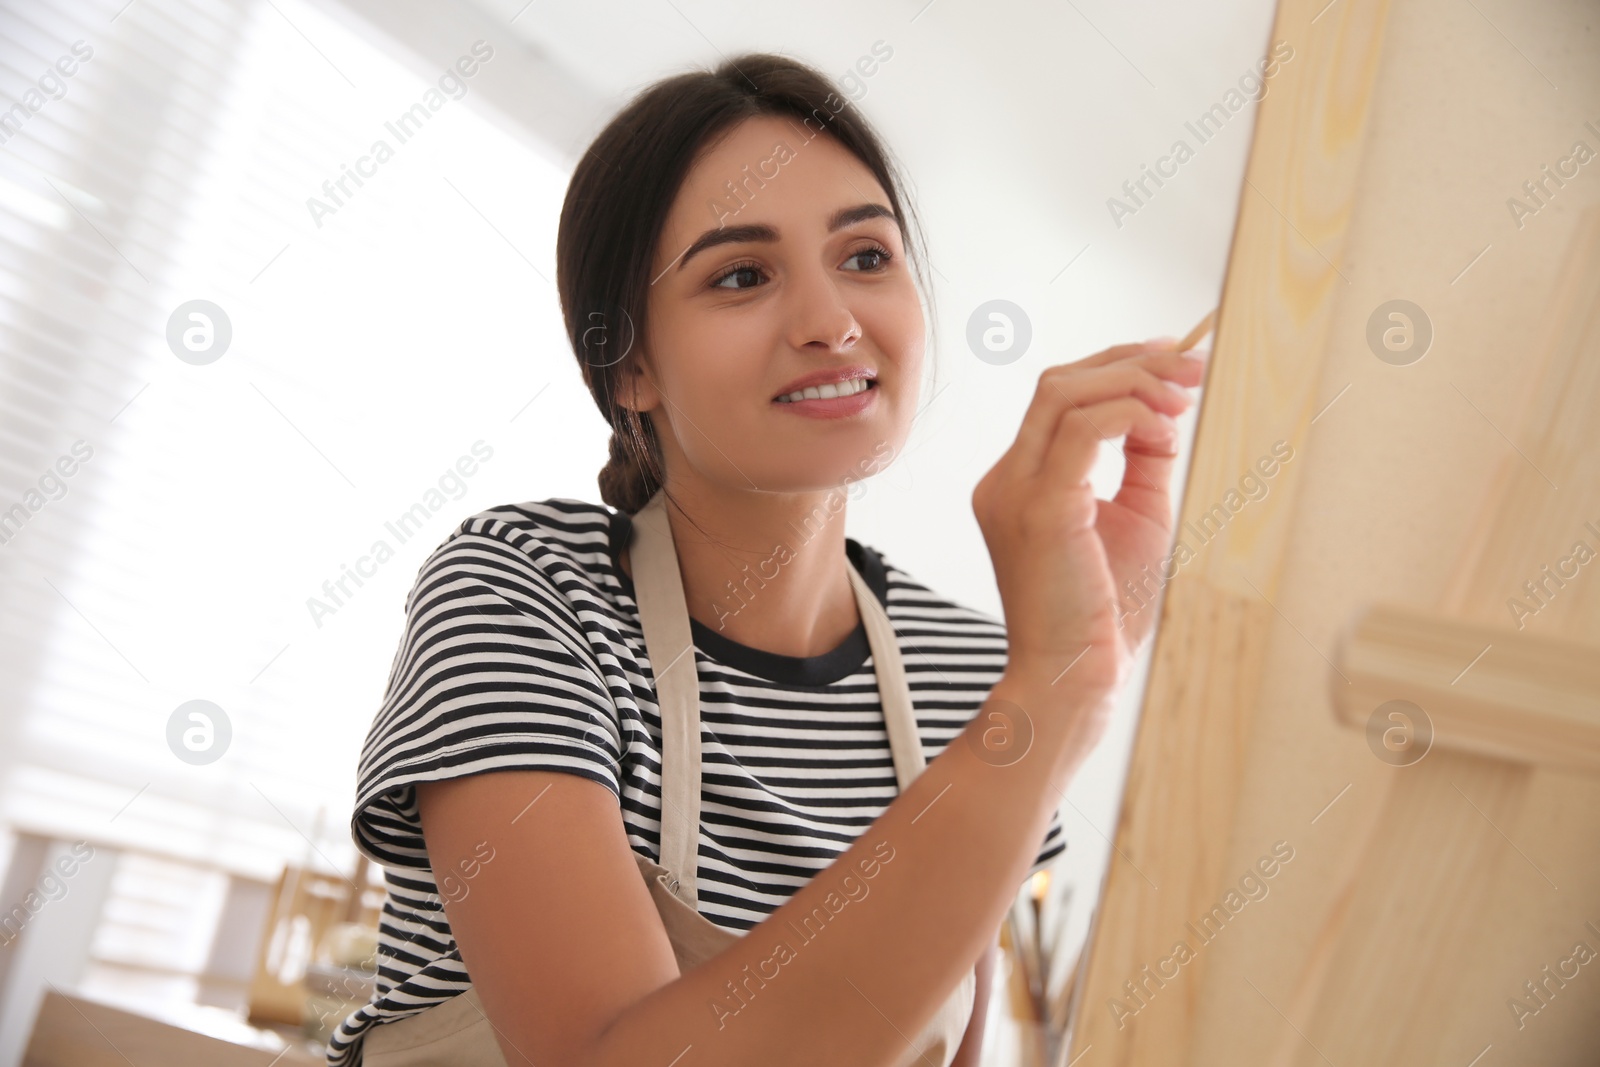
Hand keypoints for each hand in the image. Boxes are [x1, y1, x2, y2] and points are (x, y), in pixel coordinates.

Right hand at [972, 338, 1204, 699]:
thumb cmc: (1102, 614)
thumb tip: (1163, 414)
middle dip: (1131, 362)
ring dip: (1135, 383)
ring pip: (1065, 394)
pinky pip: (1083, 431)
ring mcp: (1015, 491)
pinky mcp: (1040, 509)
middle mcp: (1005, 479)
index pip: (1058, 398)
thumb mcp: (1134, 518)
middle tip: (1192, 366)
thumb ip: (1140, 463)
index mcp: (1019, 482)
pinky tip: (1165, 430)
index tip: (1171, 360)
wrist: (1075, 677)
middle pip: (1058, 383)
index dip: (1116, 367)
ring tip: (1185, 395)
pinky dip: (1130, 416)